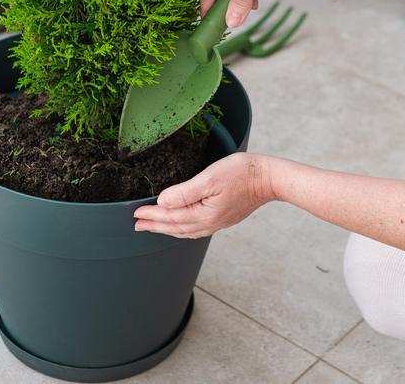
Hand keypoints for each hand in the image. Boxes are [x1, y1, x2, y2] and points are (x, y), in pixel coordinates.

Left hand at [134, 153, 275, 238]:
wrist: (269, 178)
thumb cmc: (242, 174)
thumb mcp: (209, 178)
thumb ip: (184, 192)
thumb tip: (162, 201)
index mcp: (203, 214)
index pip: (170, 216)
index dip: (151, 215)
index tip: (135, 214)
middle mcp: (209, 222)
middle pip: (175, 227)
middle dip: (155, 226)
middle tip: (137, 225)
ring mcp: (217, 222)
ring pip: (185, 230)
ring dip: (167, 229)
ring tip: (153, 228)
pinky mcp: (223, 218)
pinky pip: (196, 228)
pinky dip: (183, 228)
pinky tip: (181, 225)